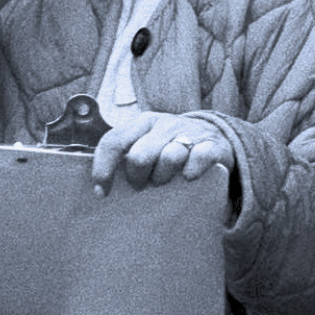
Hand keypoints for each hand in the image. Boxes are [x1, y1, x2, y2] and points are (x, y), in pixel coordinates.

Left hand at [91, 112, 234, 197]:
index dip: (103, 168)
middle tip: (141, 186)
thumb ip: (126, 155)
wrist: (214, 137)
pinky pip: (199, 157)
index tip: (101, 192)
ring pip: (169, 157)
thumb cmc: (169, 147)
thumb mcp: (146, 143)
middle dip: (137, 177)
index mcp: (142, 122)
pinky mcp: (211, 145)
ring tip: (164, 182)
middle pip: (139, 156)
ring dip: (163, 177)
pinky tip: (188, 177)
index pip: (113, 141)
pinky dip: (192, 171)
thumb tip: (100, 184)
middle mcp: (164, 124)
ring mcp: (188, 133)